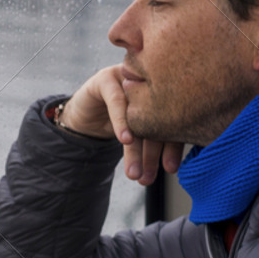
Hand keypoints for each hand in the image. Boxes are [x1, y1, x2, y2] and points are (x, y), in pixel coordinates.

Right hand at [58, 65, 184, 186]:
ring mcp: (128, 79)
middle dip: (152, 153)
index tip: (170, 169)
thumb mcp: (139, 133)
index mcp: (162, 95)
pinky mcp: (107, 79)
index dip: (173, 147)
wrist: (85, 115)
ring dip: (136, 147)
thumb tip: (172, 168)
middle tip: (148, 178)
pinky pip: (116, 101)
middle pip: (155, 119)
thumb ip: (155, 141)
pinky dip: (121, 122)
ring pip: (135, 115)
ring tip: (134, 172)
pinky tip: (125, 140)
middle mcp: (148, 83)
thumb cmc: (119, 124)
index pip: (172, 121)